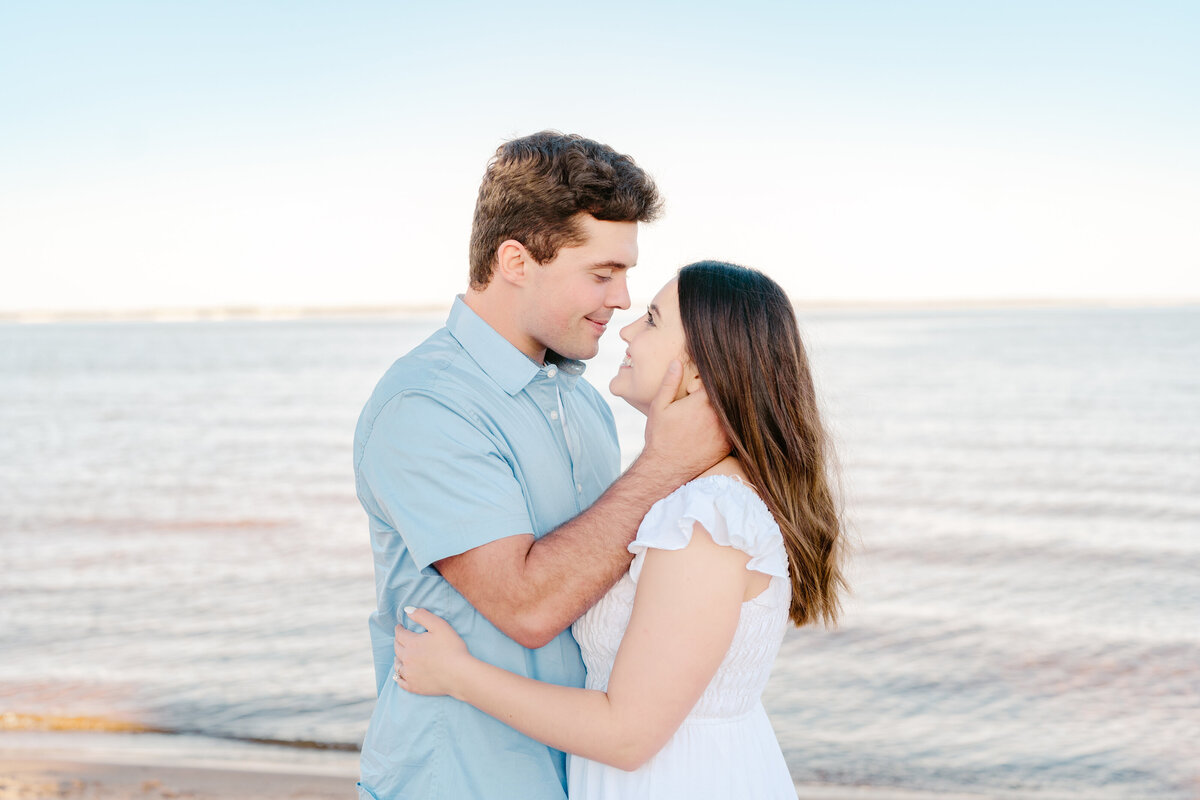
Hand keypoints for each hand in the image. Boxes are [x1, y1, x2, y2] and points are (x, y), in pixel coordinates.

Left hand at [393, 607, 471, 696]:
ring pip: (397, 665)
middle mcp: (407, 659)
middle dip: (397, 641)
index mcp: (412, 643)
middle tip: (400, 638)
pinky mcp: (414, 687)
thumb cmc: (452, 648)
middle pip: (397, 648)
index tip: (400, 626)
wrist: (459, 674)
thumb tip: (407, 610)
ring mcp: (409, 674)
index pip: (399, 634)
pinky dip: (399, 676)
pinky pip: (400, 682)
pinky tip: (401, 674)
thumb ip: (422, 616)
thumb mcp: (440, 626)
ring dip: (397, 658)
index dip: (399, 629)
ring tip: (400, 655)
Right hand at [641, 361, 728, 479]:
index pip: (717, 379)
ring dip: (730, 406)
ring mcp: (726, 431)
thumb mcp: (659, 406)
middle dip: (723, 390)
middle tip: (711, 393)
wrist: (666, 469)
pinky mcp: (729, 445)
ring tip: (716, 408)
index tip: (704, 380)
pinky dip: (733, 423)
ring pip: (736, 410)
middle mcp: (718, 416)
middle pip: (730, 393)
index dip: (712, 377)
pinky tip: (721, 423)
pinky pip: (737, 428)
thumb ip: (670, 382)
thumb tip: (677, 362)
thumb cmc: (660, 436)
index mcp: (702, 402)